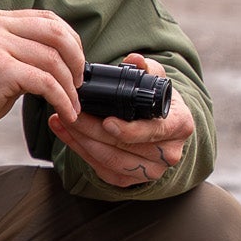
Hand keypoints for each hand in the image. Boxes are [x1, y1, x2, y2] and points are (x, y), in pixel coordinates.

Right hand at [0, 8, 86, 146]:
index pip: (47, 18)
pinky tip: (66, 111)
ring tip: (73, 103)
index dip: (71, 40)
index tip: (78, 64)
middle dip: (77, 59)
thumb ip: (22, 50)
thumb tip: (61, 59)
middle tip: (80, 83)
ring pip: (53, 60)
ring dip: (70, 86)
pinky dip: (62, 99)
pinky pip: (45, 82)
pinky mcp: (0, 69)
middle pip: (56, 33)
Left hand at [46, 53, 194, 187]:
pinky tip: (66, 134)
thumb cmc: (157, 103)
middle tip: (69, 113)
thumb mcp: (157, 81)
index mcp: (179, 126)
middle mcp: (169, 153)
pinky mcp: (130, 180)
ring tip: (60, 121)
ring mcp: (150, 170)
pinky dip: (79, 151)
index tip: (106, 122)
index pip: (153, 131)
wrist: (162, 129)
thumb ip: (147, 67)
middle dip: (90, 129)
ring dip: (80, 140)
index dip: (129, 130)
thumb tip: (134, 60)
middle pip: (123, 146)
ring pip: (108, 159)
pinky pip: (101, 169)